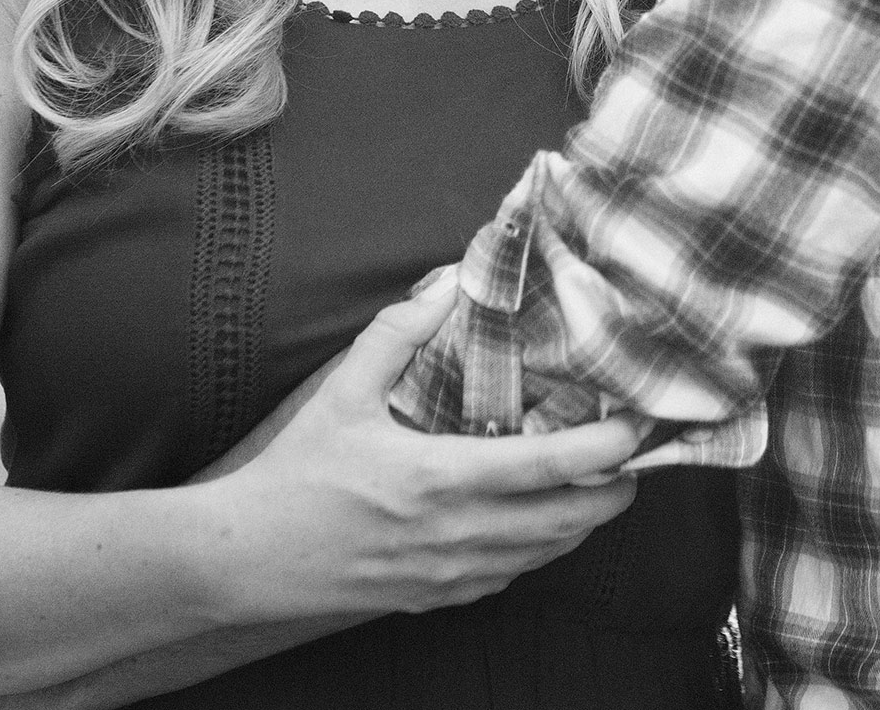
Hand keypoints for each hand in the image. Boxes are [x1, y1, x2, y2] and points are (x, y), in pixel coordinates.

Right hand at [202, 276, 644, 622]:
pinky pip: (509, 579)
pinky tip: (542, 523)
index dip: (604, 451)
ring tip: (602, 486)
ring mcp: (447, 573)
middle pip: (565, 521)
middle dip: (613, 493)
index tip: (637, 429)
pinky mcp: (433, 597)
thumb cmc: (296, 474)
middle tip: (635, 459)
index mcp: (439, 478)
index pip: (547, 468)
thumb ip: (399, 331)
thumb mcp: (344, 391)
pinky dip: (540, 551)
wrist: (242, 560)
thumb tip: (448, 282)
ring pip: (544, 556)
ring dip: (582, 522)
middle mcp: (455, 534)